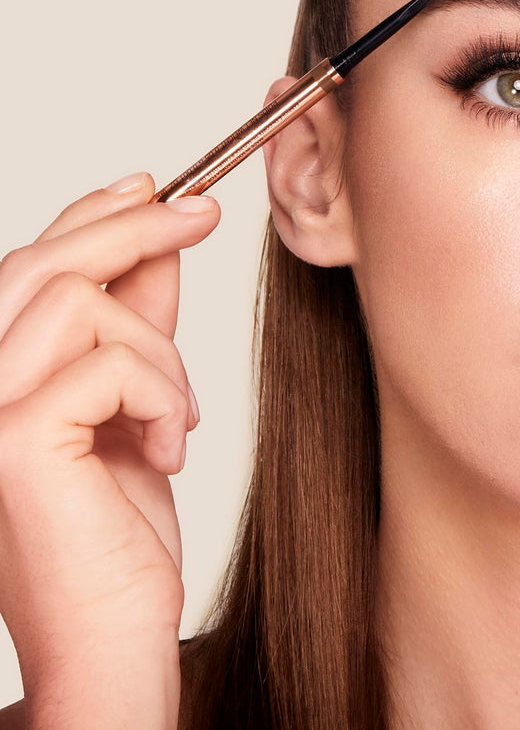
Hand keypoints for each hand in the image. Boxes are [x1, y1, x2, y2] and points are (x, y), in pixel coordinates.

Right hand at [0, 173, 219, 725]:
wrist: (115, 630)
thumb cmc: (122, 526)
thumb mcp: (138, 401)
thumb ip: (138, 323)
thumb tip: (161, 242)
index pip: (32, 264)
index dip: (95, 215)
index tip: (161, 185)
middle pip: (46, 263)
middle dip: (137, 227)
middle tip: (204, 213)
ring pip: (85, 304)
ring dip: (162, 354)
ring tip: (177, 418)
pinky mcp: (14, 441)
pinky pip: (112, 363)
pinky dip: (163, 396)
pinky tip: (168, 448)